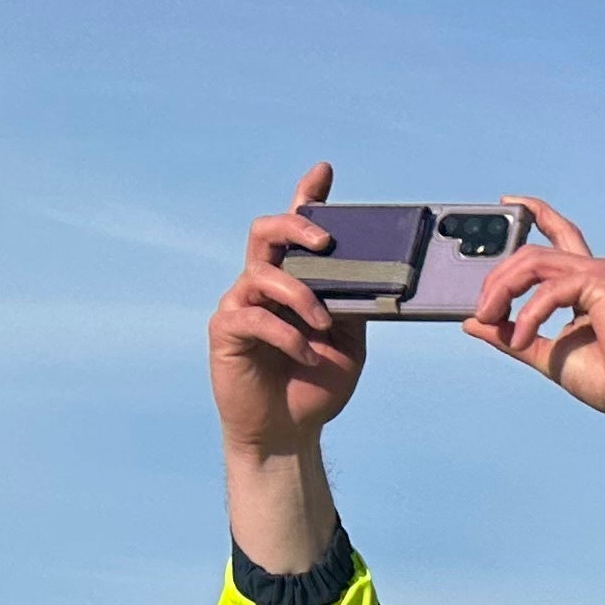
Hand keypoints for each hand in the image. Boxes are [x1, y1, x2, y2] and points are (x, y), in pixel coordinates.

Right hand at [209, 161, 369, 463]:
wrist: (289, 431)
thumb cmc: (317, 383)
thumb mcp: (351, 340)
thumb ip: (356, 305)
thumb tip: (378, 275)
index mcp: (294, 281)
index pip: (297, 232)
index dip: (307, 198)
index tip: (324, 172)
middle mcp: (263, 284)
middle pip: (266, 232)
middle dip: (295, 226)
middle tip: (326, 242)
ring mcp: (241, 305)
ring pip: (263, 274)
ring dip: (301, 296)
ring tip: (323, 327)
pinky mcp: (227, 331)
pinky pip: (254, 318)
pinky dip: (287, 335)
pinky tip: (307, 355)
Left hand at [463, 197, 604, 420]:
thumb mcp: (543, 353)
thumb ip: (510, 335)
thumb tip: (472, 323)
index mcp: (585, 283)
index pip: (559, 233)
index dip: (534, 213)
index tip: (507, 203)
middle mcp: (594, 271)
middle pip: (531, 251)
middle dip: (497, 277)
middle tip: (481, 311)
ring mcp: (601, 273)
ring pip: (534, 261)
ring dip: (503, 288)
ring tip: (489, 319)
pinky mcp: (604, 282)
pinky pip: (550, 288)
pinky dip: (529, 314)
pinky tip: (521, 338)